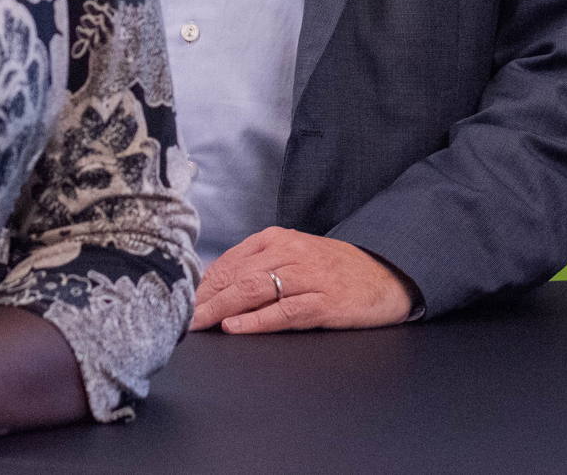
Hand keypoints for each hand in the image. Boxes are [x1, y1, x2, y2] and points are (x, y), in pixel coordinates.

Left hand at [190, 228, 416, 332]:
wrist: (385, 274)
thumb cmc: (333, 269)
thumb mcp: (294, 256)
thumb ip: (258, 265)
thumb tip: (213, 285)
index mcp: (279, 239)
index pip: (230, 260)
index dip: (202, 283)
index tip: (180, 300)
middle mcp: (291, 253)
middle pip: (238, 276)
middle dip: (205, 299)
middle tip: (180, 317)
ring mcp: (308, 278)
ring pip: (255, 290)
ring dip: (221, 309)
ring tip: (199, 323)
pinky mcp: (324, 303)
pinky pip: (284, 312)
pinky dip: (257, 320)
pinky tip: (235, 326)